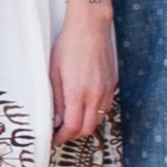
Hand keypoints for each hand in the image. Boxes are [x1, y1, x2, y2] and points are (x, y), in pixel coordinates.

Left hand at [49, 9, 116, 142]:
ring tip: (70, 122)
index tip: (54, 138)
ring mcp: (107, 90)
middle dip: (73, 135)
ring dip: (85, 125)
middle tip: (60, 133)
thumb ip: (56, 99)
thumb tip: (55, 120)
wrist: (90, 28)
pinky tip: (83, 108)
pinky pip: (105, 107)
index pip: (72, 127)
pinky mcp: (112, 85)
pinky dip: (94, 113)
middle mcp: (95, 94)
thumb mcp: (54, 73)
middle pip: (87, 129)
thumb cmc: (68, 46)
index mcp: (77, 92)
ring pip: (98, 120)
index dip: (62, 137)